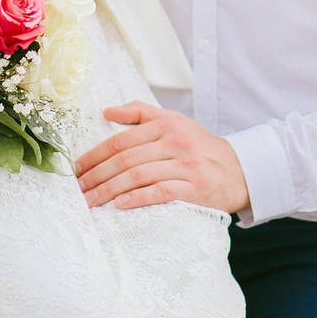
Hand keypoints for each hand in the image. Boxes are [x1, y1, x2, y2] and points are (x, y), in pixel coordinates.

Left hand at [73, 102, 249, 213]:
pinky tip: (119, 205)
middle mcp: (175, 142)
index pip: (120, 140)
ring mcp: (185, 166)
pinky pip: (160, 192)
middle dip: (96, 175)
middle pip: (125, 159)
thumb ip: (140, 113)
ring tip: (90, 202)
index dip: (94, 155)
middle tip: (77, 190)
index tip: (76, 169)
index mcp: (166, 124)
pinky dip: (137, 198)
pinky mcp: (194, 189)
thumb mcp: (175, 121)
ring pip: (138, 176)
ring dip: (109, 190)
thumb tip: (107, 112)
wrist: (241, 171)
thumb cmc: (201, 147)